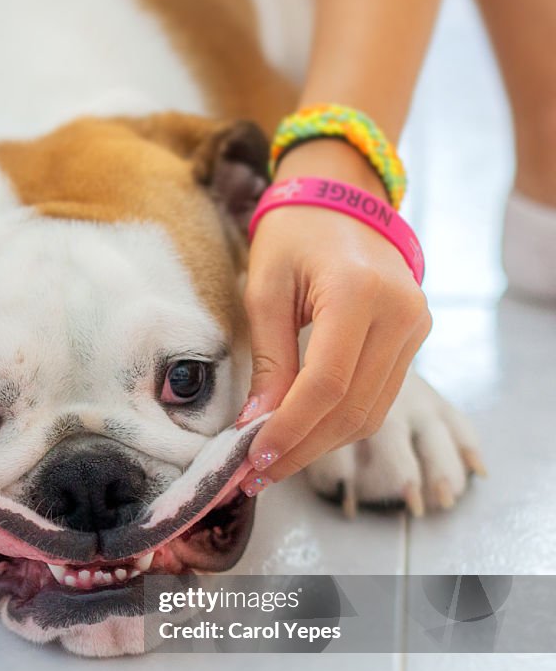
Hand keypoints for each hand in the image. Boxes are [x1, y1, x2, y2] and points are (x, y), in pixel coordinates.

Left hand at [237, 139, 430, 492]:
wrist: (343, 197)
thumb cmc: (293, 235)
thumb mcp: (265, 290)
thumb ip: (268, 359)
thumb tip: (257, 425)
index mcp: (356, 292)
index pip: (326, 384)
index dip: (291, 429)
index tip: (255, 457)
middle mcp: (399, 312)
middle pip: (352, 408)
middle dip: (302, 448)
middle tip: (258, 473)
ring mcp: (415, 325)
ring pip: (370, 412)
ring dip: (321, 445)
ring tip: (275, 462)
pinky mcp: (415, 336)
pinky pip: (378, 397)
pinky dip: (339, 424)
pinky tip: (303, 436)